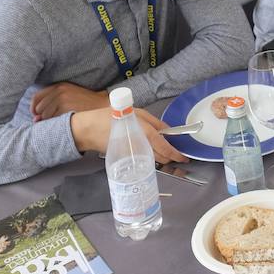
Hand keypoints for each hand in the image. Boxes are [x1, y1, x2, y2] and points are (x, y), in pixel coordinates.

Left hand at [32, 82, 107, 120]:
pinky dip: (56, 124)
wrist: (101, 105)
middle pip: (39, 108)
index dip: (33, 108)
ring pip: (45, 116)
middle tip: (52, 121)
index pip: (36, 97)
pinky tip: (64, 123)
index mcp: (58, 86)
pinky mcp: (66, 108)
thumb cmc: (84, 103)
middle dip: (42, 117)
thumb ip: (51, 104)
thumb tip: (35, 120)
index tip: (36, 115)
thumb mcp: (68, 96)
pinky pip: (53, 120)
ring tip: (62, 121)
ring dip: (50, 122)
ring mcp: (62, 99)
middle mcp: (59, 91)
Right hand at [71, 106, 187, 164]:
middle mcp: (140, 146)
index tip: (184, 157)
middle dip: (171, 157)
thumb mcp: (137, 113)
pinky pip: (143, 161)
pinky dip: (151, 159)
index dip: (176, 154)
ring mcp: (133, 155)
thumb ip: (155, 122)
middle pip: (161, 157)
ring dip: (162, 159)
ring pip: (153, 161)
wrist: (89, 130)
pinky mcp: (126, 159)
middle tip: (178, 155)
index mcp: (144, 132)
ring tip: (168, 154)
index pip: (164, 147)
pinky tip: (153, 154)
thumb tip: (169, 131)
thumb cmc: (113, 117)